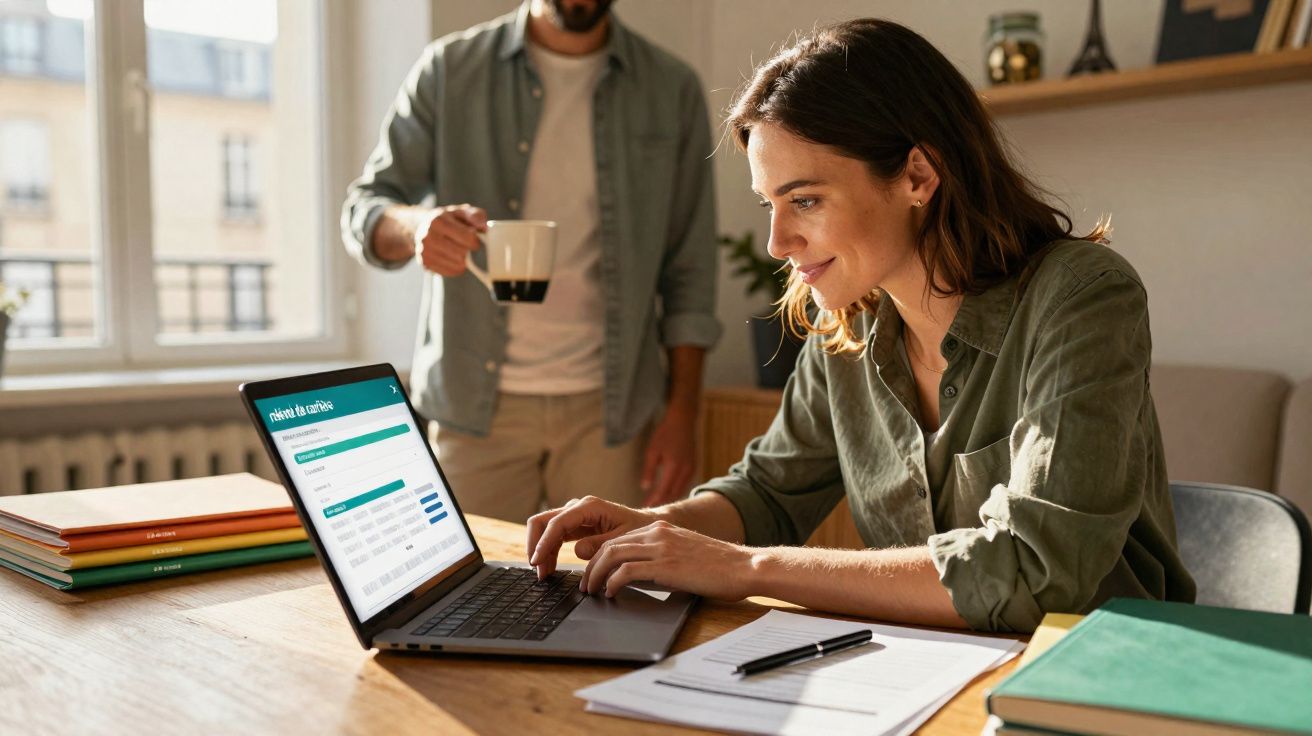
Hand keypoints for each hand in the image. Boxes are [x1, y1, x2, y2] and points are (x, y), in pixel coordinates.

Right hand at [413, 204, 486, 275]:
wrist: (424, 227)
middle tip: (467, 246)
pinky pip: (451, 272)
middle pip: (462, 253)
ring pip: (457, 265)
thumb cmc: (448, 219)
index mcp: (438, 221)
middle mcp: (428, 236)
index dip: (476, 241)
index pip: (467, 237)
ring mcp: (424, 251)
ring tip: (461, 251)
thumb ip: (476, 216)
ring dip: (464, 260)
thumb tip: (483, 227)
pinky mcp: (425, 263)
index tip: (475, 240)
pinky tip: (455, 259)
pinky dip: (457, 268)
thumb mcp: (463, 211)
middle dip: (469, 251)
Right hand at [526, 496, 656, 579]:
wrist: (646, 525)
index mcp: (590, 507)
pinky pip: (553, 536)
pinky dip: (548, 552)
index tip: (537, 561)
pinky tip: (549, 568)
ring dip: (540, 551)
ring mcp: (573, 515)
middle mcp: (578, 507)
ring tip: (543, 574)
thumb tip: (578, 551)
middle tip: (537, 570)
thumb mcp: (623, 539)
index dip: (544, 543)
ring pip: (544, 529)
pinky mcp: (573, 525)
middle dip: (536, 545)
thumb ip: (601, 545)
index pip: (557, 523)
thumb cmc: (638, 529)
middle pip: (543, 521)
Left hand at [579, 520, 755, 599]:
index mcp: (662, 529)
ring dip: (596, 575)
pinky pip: (626, 571)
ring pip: (612, 555)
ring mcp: (661, 547)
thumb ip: (663, 558)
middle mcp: (658, 533)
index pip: (619, 539)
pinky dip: (612, 583)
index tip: (594, 573)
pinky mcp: (665, 565)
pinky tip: (611, 593)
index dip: (600, 557)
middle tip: (586, 586)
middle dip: (592, 567)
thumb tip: (639, 576)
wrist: (744, 567)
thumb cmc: (720, 567)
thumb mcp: (685, 554)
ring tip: (592, 591)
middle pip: (609, 545)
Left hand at [640, 407, 696, 506]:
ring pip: (680, 490)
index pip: (663, 491)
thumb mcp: (652, 451)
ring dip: (669, 497)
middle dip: (662, 502)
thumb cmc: (665, 434)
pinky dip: (676, 490)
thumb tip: (645, 488)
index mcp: (673, 467)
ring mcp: (691, 469)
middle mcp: (685, 470)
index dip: (654, 500)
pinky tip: (668, 492)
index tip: (645, 506)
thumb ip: (648, 471)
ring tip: (657, 502)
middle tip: (650, 507)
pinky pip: (685, 484)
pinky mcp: (694, 466)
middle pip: (673, 493)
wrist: (683, 421)